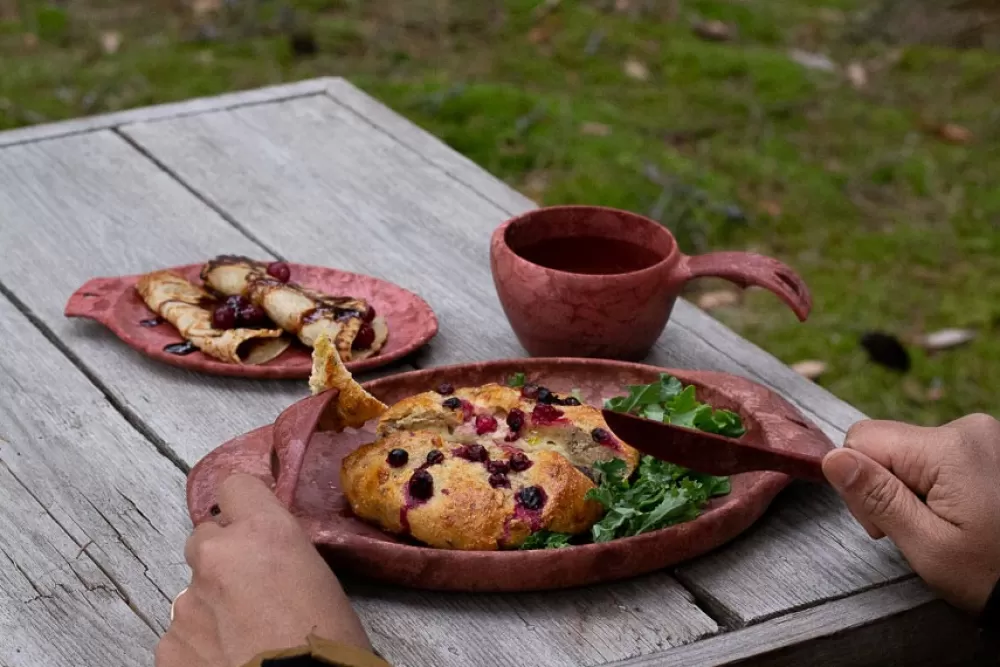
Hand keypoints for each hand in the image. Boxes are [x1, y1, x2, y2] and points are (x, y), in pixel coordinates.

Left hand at [156, 474, 371, 666]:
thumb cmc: (330, 642)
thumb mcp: (320, 579)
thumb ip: (282, 556)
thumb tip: (267, 564)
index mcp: (263, 531)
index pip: (235, 487)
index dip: (244, 506)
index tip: (253, 523)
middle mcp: (218, 555)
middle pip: (204, 537)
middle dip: (223, 557)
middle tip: (251, 589)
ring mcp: (187, 601)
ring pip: (194, 590)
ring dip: (213, 605)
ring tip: (244, 636)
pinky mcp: (169, 644)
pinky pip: (181, 633)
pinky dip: (199, 645)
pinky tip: (226, 660)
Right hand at [822, 413, 999, 613]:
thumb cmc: (993, 574)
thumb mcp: (927, 546)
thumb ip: (877, 498)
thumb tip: (833, 459)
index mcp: (949, 448)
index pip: (862, 439)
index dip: (858, 482)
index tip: (882, 523)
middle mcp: (966, 429)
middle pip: (883, 443)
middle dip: (883, 486)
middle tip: (912, 529)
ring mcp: (979, 435)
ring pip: (904, 451)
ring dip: (906, 487)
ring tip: (936, 523)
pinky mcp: (983, 446)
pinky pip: (931, 455)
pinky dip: (930, 484)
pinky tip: (950, 512)